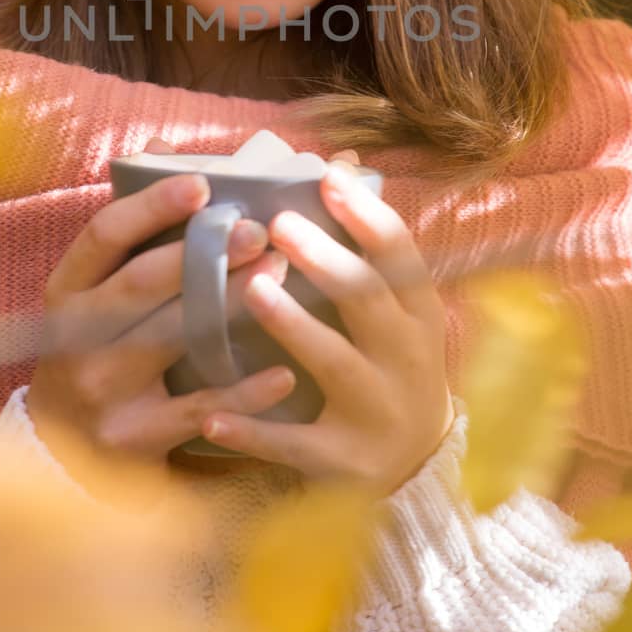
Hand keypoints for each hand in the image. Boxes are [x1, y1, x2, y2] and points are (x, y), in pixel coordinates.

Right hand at [25, 138, 295, 478]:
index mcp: (69, 290)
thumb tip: (162, 147)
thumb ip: (132, 229)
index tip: (201, 184)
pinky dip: (243, 391)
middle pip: (140, 285)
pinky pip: (198, 409)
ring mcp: (103, 388)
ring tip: (279, 276)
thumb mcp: (94, 290)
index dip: (150, 207)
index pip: (103, 236)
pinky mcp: (134, 436)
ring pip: (171, 340)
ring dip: (229, 306)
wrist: (60, 450)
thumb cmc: (94, 346)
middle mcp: (77, 336)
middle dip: (201, 254)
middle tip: (259, 229)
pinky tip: (285, 371)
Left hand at [198, 150, 455, 499]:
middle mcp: (405, 360)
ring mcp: (376, 410)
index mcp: (419, 316)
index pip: (401, 256)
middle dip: (325, 260)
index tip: (328, 176)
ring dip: (293, 326)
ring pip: (334, 363)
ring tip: (252, 290)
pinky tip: (212, 415)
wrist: (417, 470)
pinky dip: (253, 429)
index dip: (367, 215)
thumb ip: (369, 249)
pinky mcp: (343, 459)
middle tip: (277, 224)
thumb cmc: (391, 367)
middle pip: (367, 301)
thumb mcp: (398, 313)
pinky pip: (293, 443)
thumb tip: (341, 161)